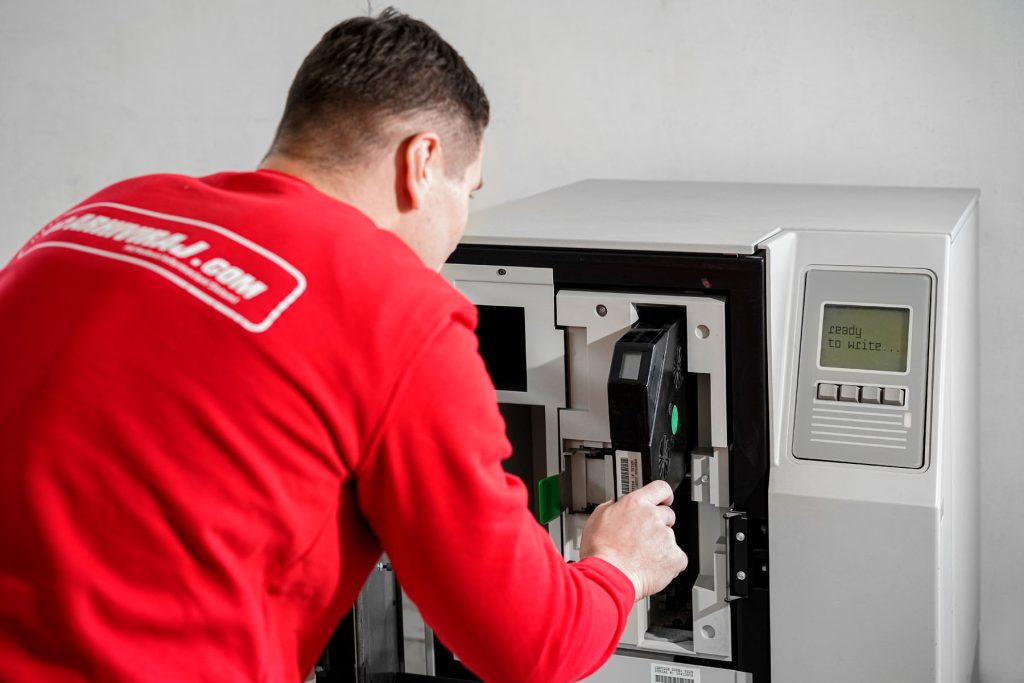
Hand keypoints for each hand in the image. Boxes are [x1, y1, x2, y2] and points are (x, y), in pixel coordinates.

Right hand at [579, 480, 687, 601]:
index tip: (665, 500)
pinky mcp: (674, 557)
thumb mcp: (596, 519)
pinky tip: (653, 567)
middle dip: (659, 524)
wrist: (609, 577)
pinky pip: (678, 558)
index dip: (664, 494)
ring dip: (661, 545)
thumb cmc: (600, 552)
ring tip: (642, 557)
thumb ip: (611, 508)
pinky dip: (669, 564)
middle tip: (645, 537)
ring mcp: (666, 537)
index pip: (660, 488)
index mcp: (636, 504)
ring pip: (670, 538)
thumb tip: (615, 506)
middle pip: (667, 514)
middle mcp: (653, 517)